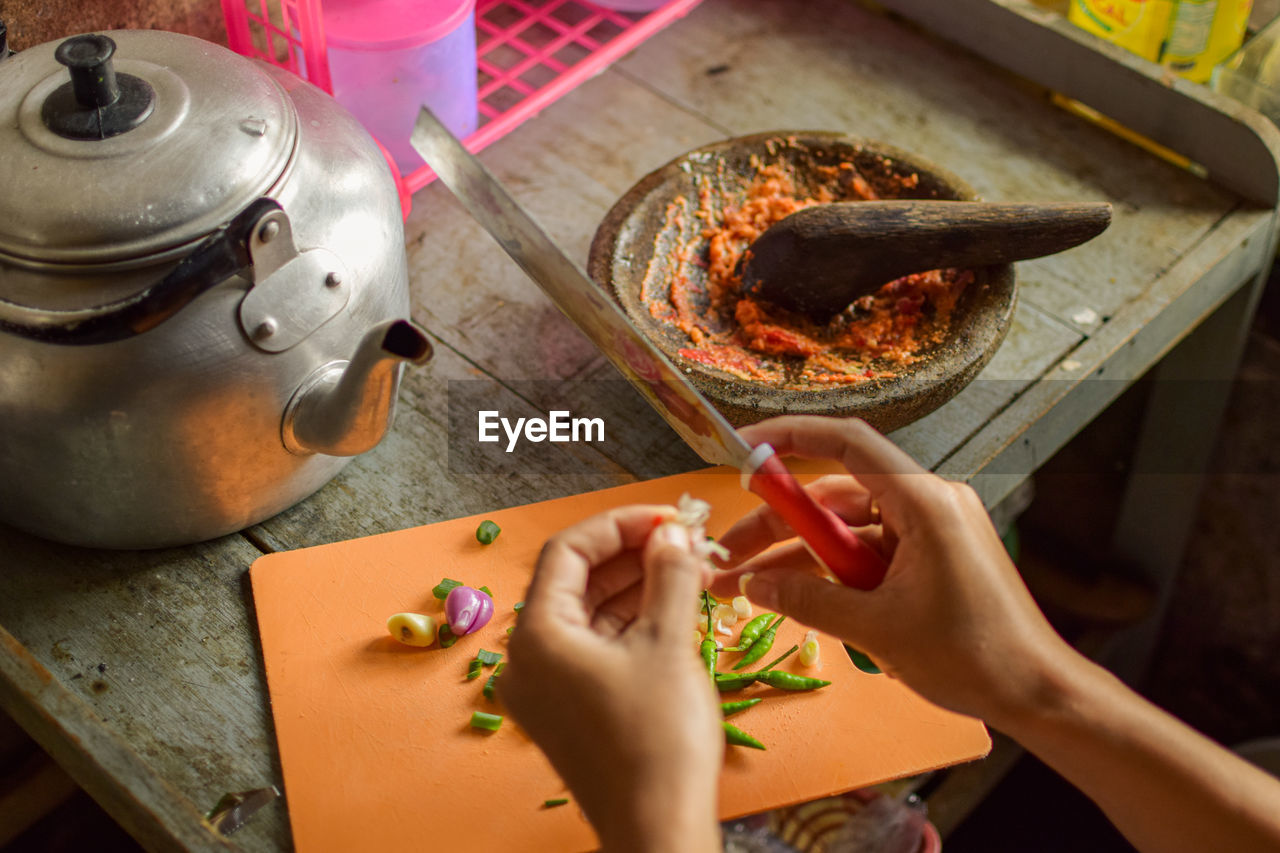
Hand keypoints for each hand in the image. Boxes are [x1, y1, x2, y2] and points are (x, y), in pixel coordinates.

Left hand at [500, 506, 722, 852]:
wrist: (658, 828)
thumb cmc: (658, 741)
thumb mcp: (668, 644)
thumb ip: (669, 576)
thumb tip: (673, 534)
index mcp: (537, 636)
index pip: (567, 551)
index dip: (619, 525)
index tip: (665, 516)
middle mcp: (528, 660)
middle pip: (576, 582)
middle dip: (632, 556)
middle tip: (684, 540)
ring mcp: (547, 690)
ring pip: (590, 615)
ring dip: (637, 588)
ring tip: (690, 569)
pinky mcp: (570, 712)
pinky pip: (595, 649)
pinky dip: (632, 624)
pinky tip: (674, 607)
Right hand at [711, 416, 1079, 728]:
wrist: (1039, 695)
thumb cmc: (975, 657)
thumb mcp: (878, 629)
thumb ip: (810, 602)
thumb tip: (756, 586)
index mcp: (924, 502)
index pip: (846, 445)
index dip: (788, 438)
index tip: (742, 450)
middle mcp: (929, 504)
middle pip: (834, 499)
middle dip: (776, 528)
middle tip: (728, 556)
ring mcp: (932, 532)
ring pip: (847, 533)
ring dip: (799, 560)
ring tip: (746, 589)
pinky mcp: (933, 560)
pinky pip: (869, 556)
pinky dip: (834, 577)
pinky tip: (794, 601)